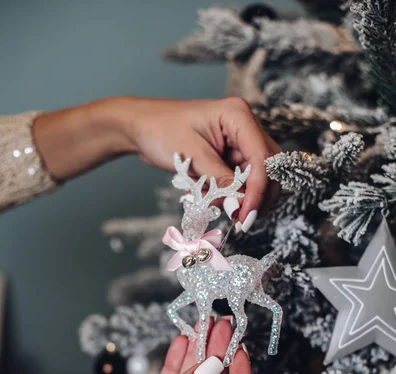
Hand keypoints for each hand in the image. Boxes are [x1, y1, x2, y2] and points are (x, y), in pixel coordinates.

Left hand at [34, 97, 279, 230]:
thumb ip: (220, 182)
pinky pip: (240, 181)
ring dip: (242, 198)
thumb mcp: (192, 157)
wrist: (140, 128)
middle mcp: (245, 127)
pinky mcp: (231, 156)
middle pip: (268, 169)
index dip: (258, 191)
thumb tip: (240, 206)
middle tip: (240, 222)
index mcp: (238, 116)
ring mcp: (239, 142)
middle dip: (256, 197)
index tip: (246, 216)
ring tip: (218, 208)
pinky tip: (210, 197)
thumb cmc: (161, 131)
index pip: (262, 158)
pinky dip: (229, 195)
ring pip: (256, 178)